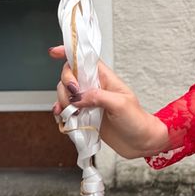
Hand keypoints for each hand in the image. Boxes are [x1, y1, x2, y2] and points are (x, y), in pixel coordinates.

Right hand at [49, 46, 170, 159]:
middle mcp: (94, 87)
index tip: (55, 52)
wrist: (139, 142)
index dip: (70, 53)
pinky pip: (66, 109)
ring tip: (71, 111)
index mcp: (104, 77)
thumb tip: (77, 97)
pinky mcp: (84, 115)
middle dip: (66, 85)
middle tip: (73, 98)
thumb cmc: (136, 120)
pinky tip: (63, 116)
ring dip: (62, 100)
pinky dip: (61, 112)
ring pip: (66, 93)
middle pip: (70, 76)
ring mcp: (88, 101)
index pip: (85, 59)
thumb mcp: (120, 104)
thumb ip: (97, 96)